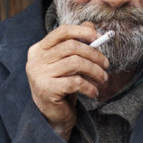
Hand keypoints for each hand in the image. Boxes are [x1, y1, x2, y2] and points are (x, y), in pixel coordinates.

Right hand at [26, 22, 109, 139]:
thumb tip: (91, 26)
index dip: (82, 32)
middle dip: (94, 54)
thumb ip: (77, 43)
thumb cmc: (63, 86)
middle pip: (72, 47)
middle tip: (106, 65)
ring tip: (103, 79)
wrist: (53, 115)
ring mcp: (38, 74)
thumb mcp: (70, 63)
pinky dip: (89, 86)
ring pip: (75, 63)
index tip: (99, 38)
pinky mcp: (46, 89)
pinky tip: (94, 92)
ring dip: (95, 71)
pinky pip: (75, 82)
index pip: (62, 31)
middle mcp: (36, 60)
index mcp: (39, 49)